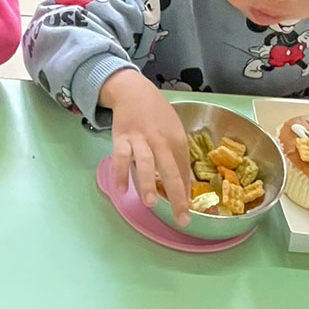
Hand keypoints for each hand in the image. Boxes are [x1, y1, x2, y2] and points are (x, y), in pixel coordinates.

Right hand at [101, 69, 192, 225]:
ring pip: (146, 162)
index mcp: (177, 139)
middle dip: (176, 195)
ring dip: (148, 182)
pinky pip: (121, 156)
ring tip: (150, 202)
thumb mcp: (173, 131)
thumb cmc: (157, 115)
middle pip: (170, 169)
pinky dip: (120, 172)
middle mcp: (161, 140)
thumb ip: (177, 157)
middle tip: (181, 217)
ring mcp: (140, 139)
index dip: (186, 192)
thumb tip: (183, 186)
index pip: (184, 169)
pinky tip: (121, 189)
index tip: (188, 213)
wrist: (134, 90)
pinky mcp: (122, 137)